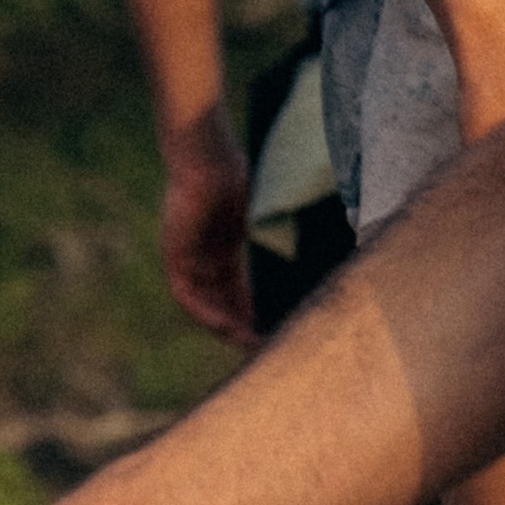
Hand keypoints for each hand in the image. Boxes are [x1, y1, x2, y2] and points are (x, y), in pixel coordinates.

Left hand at [159, 113, 255, 344]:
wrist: (207, 157)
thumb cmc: (235, 171)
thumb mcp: (257, 210)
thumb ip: (272, 229)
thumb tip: (329, 227)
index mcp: (222, 244)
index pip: (234, 287)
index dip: (249, 310)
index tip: (269, 330)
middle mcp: (203, 254)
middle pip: (220, 300)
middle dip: (239, 325)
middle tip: (261, 347)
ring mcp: (187, 255)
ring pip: (203, 302)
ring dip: (223, 325)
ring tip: (246, 344)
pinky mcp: (175, 254)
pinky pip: (187, 293)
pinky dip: (205, 311)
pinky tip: (225, 327)